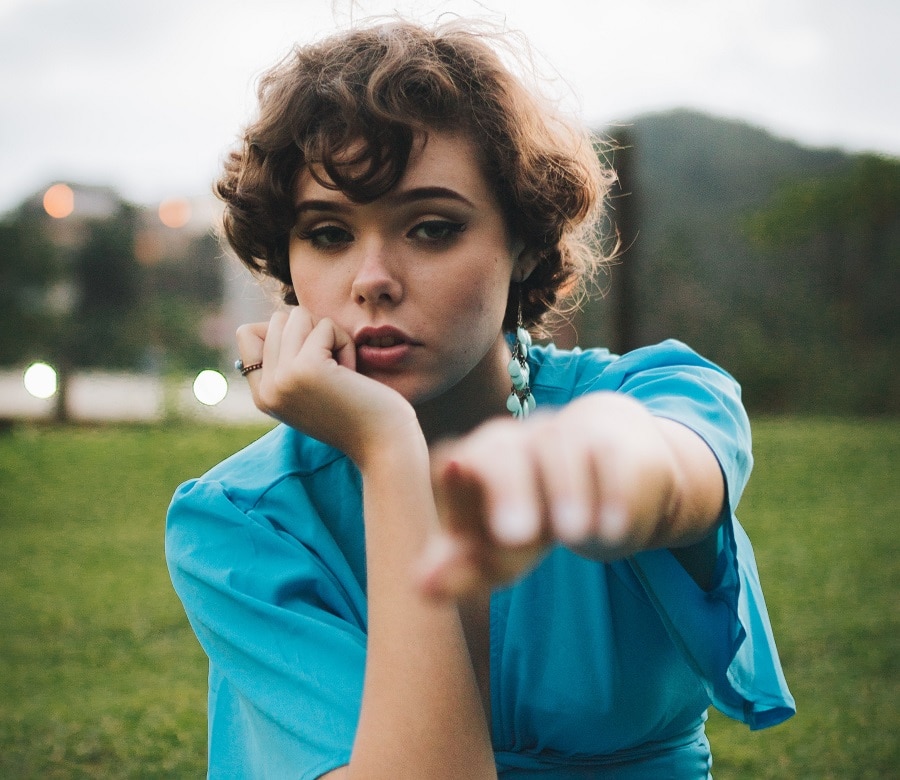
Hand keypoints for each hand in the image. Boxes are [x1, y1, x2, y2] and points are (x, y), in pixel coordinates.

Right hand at [236, 307, 418, 465]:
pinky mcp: (306, 368)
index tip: (315, 360)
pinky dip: (345, 342)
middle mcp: (266, 389)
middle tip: (334, 368)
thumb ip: (289, 361)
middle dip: (312, 332)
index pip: (247, 334)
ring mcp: (283, 378)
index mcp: (263, 395)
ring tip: (343, 370)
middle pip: (277, 320)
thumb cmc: (357, 413)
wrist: (383, 446)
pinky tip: (352, 373)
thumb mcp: (312, 389)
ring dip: (329, 335)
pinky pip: (325, 326)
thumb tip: (282, 318)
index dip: (284, 332)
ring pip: (298, 316)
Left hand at [417, 392, 686, 598]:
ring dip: (565, 490)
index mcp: (478, 461)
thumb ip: (461, 567)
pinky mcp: (614, 445)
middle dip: (507, 488)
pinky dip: (613, 492)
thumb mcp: (500, 545)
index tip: (456, 534)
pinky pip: (611, 457)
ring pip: (559, 448)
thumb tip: (421, 589)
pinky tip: (611, 528)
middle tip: (515, 535)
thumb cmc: (540, 510)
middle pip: (500, 449)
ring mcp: (566, 437)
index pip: (455, 470)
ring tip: (572, 535)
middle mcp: (518, 443)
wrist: (612, 466)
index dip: (456, 495)